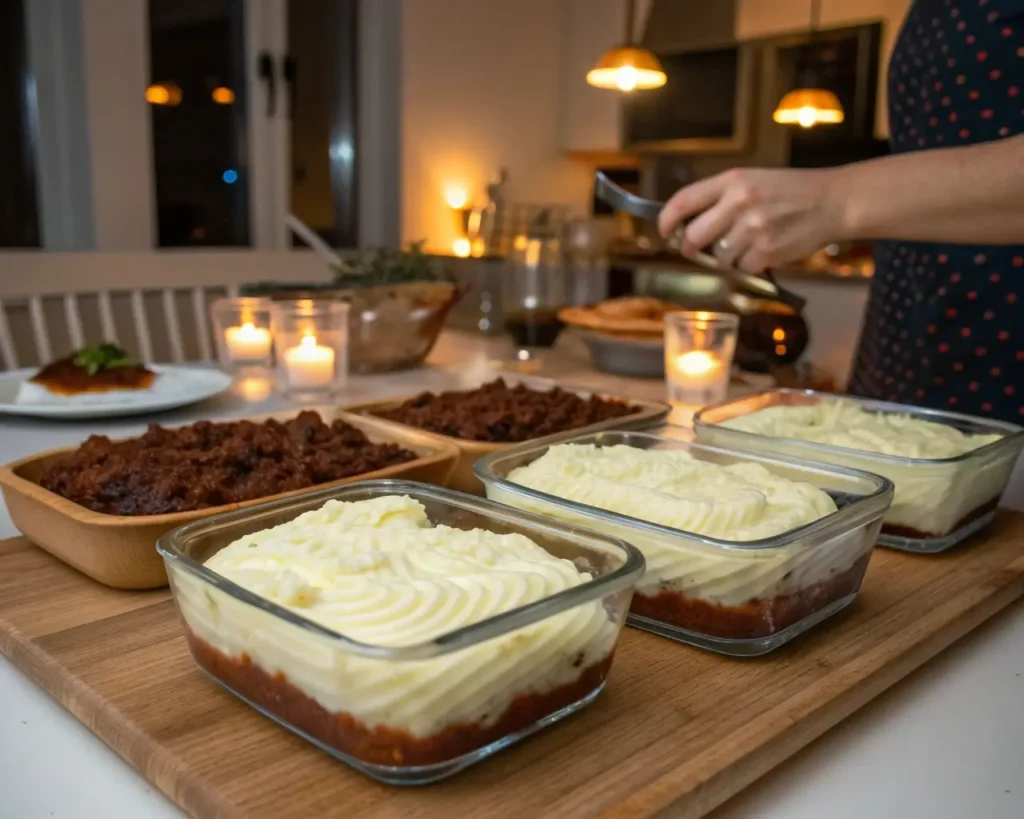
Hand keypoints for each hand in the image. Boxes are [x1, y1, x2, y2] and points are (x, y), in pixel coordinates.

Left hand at [657, 167, 848, 273]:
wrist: (834, 201)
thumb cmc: (791, 191)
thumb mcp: (753, 180)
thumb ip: (720, 198)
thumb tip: (685, 225)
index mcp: (732, 180)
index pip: (684, 201)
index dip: (666, 220)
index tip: (663, 231)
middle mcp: (739, 202)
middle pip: (692, 237)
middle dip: (690, 247)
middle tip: (697, 249)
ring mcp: (753, 229)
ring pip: (717, 258)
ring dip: (726, 257)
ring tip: (748, 243)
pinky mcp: (767, 251)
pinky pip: (741, 269)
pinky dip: (749, 266)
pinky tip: (765, 250)